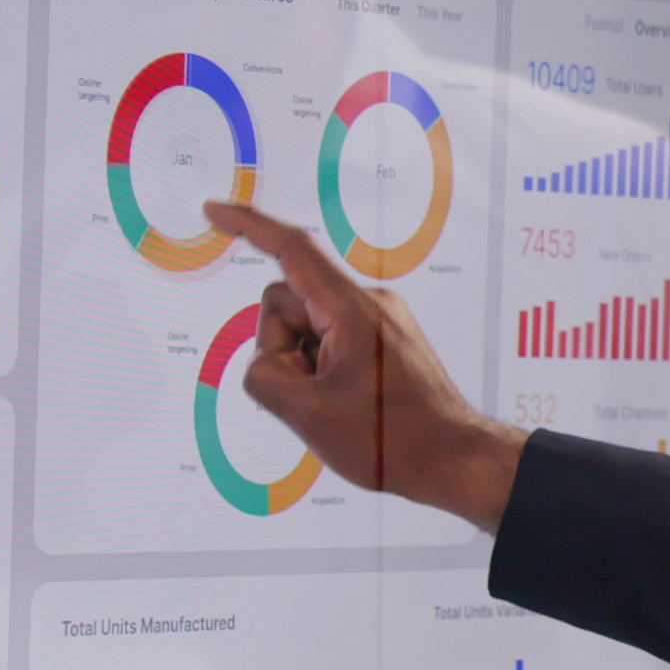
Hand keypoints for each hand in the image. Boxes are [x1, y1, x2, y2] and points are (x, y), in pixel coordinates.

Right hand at [206, 201, 526, 530]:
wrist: (454, 460)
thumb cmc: (396, 441)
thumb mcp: (307, 414)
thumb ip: (263, 376)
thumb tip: (265, 361)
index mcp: (351, 309)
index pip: (290, 249)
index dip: (246, 225)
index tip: (215, 210)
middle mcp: (368, 304)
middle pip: (287, 303)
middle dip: (280, 348)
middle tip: (314, 395)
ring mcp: (377, 321)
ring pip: (305, 328)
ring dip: (303, 366)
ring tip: (337, 403)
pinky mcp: (381, 340)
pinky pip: (328, 343)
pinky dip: (321, 371)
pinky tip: (347, 403)